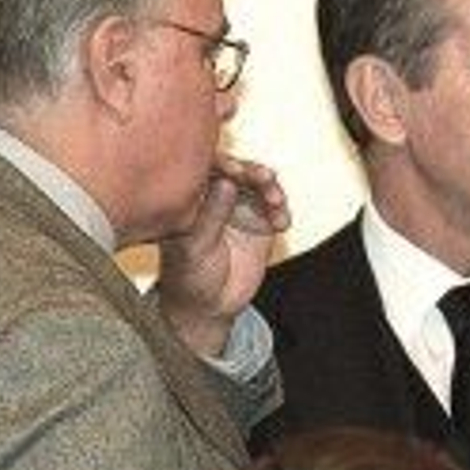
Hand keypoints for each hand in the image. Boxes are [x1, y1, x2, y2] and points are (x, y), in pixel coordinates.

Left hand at [156, 152, 290, 355]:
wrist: (209, 306)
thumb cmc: (188, 275)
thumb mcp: (194, 245)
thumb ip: (211, 213)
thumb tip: (226, 182)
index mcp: (193, 197)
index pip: (207, 168)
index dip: (224, 163)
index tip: (234, 170)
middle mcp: (217, 198)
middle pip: (238, 172)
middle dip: (253, 171)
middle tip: (263, 177)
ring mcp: (241, 210)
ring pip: (260, 187)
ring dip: (271, 189)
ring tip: (276, 200)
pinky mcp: (261, 225)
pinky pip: (275, 211)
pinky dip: (281, 212)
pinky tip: (281, 223)